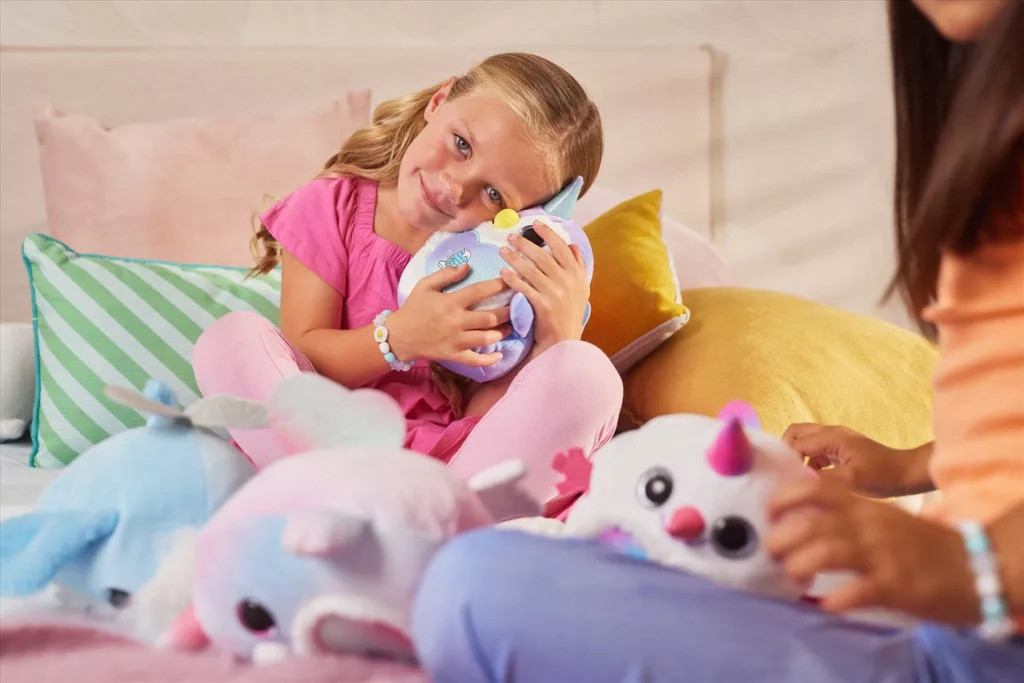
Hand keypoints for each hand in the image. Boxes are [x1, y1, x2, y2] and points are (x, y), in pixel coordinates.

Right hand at [388, 263, 512, 366]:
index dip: (499, 285)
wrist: (398, 336)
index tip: (512, 281)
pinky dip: (489, 359)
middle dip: (508, 311)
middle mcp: (456, 321)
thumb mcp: (425, 285)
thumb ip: (446, 274)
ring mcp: (455, 340)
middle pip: (490, 317)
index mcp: (450, 302)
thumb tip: (467, 265)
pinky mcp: (453, 355)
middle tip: (519, 307)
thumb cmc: (413, 308)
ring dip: (503, 333)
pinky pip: (475, 360)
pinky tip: (500, 355)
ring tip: (511, 327)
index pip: (480, 291)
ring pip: (487, 338)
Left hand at [499, 221, 589, 352]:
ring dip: (515, 258)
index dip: (549, 234)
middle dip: (525, 244)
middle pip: (544, 256)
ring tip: (502, 251)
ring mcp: (556, 294)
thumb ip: (578, 266)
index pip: (562, 248)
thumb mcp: (581, 289)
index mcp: (578, 275)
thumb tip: (573, 245)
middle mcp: (569, 282)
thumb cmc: (570, 313)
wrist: (564, 341)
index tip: (536, 224)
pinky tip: (502, 272)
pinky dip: (513, 279)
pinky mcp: (544, 306)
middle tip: (510, 236)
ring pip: (532, 270)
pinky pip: (525, 288)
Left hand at [766, 477, 978, 624]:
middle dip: (780, 539)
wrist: (973, 567)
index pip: (813, 488)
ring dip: (799, 565)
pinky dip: (834, 599)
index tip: (768, 516)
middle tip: (774, 554)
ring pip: (824, 553)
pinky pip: (855, 591)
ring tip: (795, 576)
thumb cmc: (918, 544)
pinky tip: (827, 603)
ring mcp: (880, 555)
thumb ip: (845, 515)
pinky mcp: (895, 586)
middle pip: (808, 524)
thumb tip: (798, 520)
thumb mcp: (880, 517)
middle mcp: (867, 525)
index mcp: (863, 506)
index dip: (782, 499)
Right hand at [783, 424, 933, 497]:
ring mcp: (836, 439)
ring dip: (798, 456)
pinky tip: (815, 478)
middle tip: (787, 473)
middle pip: (795, 432)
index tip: (785, 478)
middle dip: (786, 450)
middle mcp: (831, 433)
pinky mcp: (840, 448)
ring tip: (799, 478)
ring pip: (804, 440)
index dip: (787, 459)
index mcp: (832, 437)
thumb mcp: (853, 480)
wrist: (907, 473)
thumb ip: (824, 478)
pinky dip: (809, 461)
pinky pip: (815, 450)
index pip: (796, 442)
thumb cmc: (883, 475)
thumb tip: (799, 481)